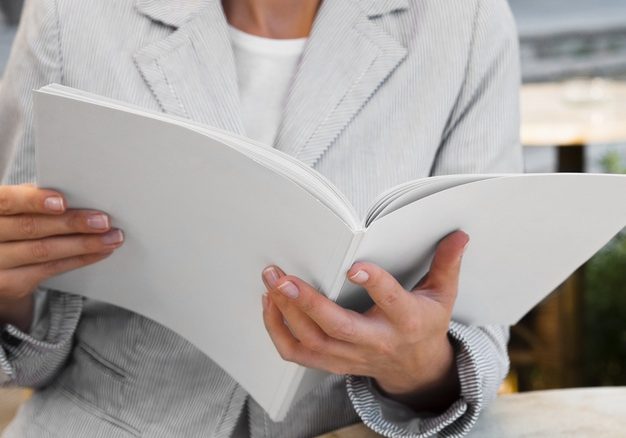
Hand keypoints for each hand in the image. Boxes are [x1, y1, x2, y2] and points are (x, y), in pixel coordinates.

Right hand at [0, 185, 123, 330]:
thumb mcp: (17, 209)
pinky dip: (79, 259)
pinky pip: (49, 270)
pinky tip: (99, 252)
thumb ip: (35, 199)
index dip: (33, 201)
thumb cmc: (13, 224)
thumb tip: (78, 194)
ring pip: (44, 251)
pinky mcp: (9, 284)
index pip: (6, 201)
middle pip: (31, 228)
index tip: (62, 202)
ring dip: (84, 244)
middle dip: (71, 224)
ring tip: (111, 238)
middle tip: (103, 221)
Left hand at [261, 231, 468, 410]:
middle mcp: (377, 342)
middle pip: (337, 327)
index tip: (353, 267)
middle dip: (305, 301)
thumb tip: (459, 235)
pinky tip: (271, 306)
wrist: (415, 368)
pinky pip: (299, 354)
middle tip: (281, 276)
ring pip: (312, 342)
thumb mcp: (443, 296)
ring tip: (271, 283)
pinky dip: (279, 332)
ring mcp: (352, 357)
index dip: (374, 285)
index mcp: (407, 321)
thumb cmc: (425, 325)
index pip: (392, 302)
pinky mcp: (333, 363)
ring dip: (285, 313)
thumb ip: (447, 264)